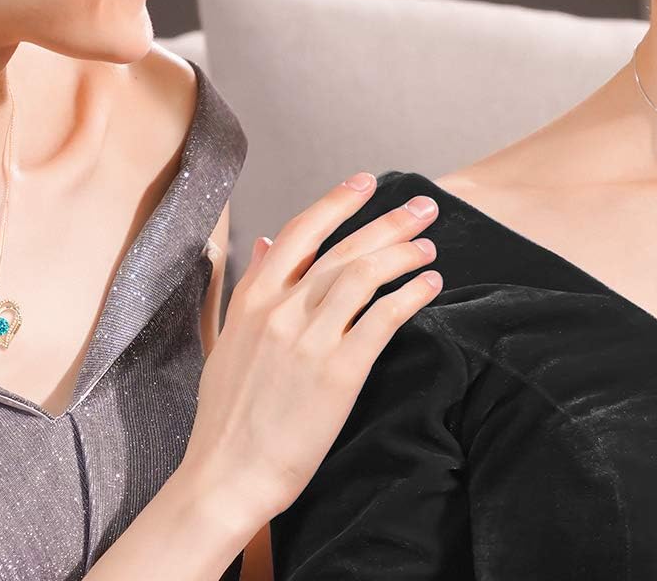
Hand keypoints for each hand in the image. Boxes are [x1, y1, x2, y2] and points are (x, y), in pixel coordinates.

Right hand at [179, 172, 442, 530]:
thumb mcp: (230, 339)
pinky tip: (429, 285)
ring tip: (429, 248)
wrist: (227, 475)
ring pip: (366, 275)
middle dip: (389, 222)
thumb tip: (265, 241)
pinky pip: (383, 319)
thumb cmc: (227, 415)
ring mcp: (310, 339)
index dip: (337, 201)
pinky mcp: (339, 371)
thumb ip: (252, 288)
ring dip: (404, 254)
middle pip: (344, 248)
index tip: (365, 182)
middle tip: (423, 207)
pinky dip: (410, 295)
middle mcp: (281, 310)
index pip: (300, 232)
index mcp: (253, 300)